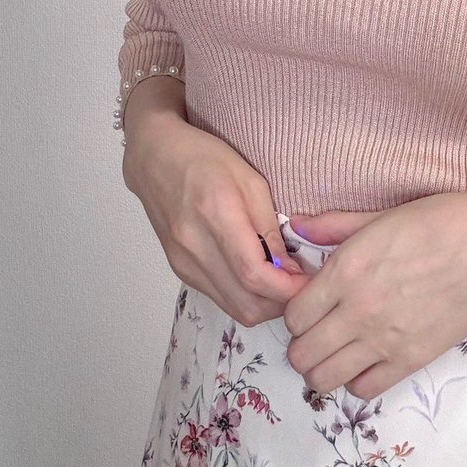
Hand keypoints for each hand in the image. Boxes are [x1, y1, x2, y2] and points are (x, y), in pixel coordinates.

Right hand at [122, 99, 306, 324]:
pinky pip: (221, 298)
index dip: (288, 288)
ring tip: (282, 280)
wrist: (155, 157)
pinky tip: (257, 276)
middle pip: (247, 303)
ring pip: (235, 309)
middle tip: (302, 284)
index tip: (311, 282)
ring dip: (265, 303)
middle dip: (282, 302)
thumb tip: (291, 268)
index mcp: (216, 214)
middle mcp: (195, 246)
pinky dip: (245, 296)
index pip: (254, 274)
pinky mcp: (180, 270)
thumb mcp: (251, 181)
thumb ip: (270, 228)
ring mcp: (184, 262)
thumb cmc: (205, 159)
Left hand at [283, 189, 466, 399]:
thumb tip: (297, 227)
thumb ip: (334, 225)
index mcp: (345, 271)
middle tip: (319, 333)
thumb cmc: (440, 222)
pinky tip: (367, 361)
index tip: (310, 307)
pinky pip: (364, 390)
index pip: (293, 316)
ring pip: (324, 380)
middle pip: (301, 355)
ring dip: (323, 369)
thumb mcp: (380, 216)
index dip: (296, 314)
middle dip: (303, 346)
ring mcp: (383, 340)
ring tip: (338, 353)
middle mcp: (357, 311)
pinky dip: (357, 381)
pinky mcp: (412, 360)